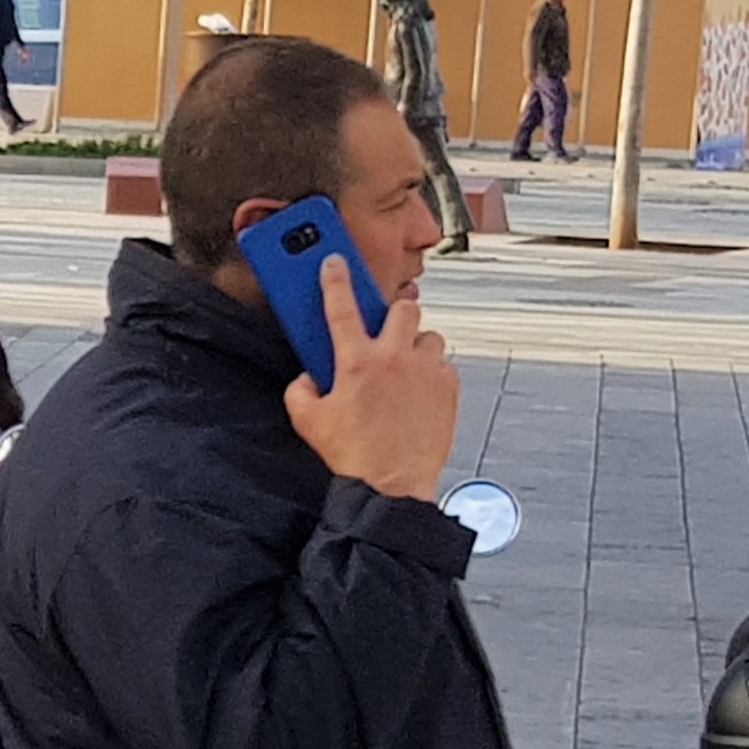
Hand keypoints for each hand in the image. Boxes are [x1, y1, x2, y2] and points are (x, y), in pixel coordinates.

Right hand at [284, 256, 456, 501]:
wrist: (392, 485)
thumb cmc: (353, 455)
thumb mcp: (308, 422)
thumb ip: (299, 390)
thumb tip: (306, 377)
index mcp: (355, 362)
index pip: (340, 307)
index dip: (335, 279)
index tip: (334, 262)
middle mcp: (393, 359)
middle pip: (403, 307)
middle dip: (395, 310)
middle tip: (386, 326)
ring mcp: (425, 372)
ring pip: (429, 335)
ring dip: (417, 343)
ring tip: (405, 364)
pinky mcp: (448, 389)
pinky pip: (444, 365)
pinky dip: (433, 372)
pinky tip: (419, 389)